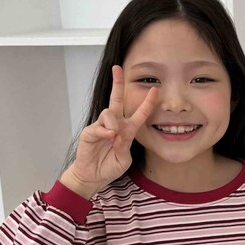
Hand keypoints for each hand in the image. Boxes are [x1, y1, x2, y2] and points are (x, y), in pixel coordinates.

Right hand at [62, 65, 158, 191]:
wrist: (94, 177)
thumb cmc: (109, 167)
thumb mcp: (123, 159)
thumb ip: (124, 146)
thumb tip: (116, 133)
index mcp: (127, 130)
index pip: (139, 114)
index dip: (148, 103)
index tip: (155, 89)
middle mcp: (114, 124)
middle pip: (116, 99)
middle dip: (117, 83)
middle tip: (117, 68)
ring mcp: (101, 127)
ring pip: (108, 113)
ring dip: (114, 122)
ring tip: (114, 134)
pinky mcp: (89, 133)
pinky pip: (98, 127)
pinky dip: (104, 131)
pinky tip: (109, 136)